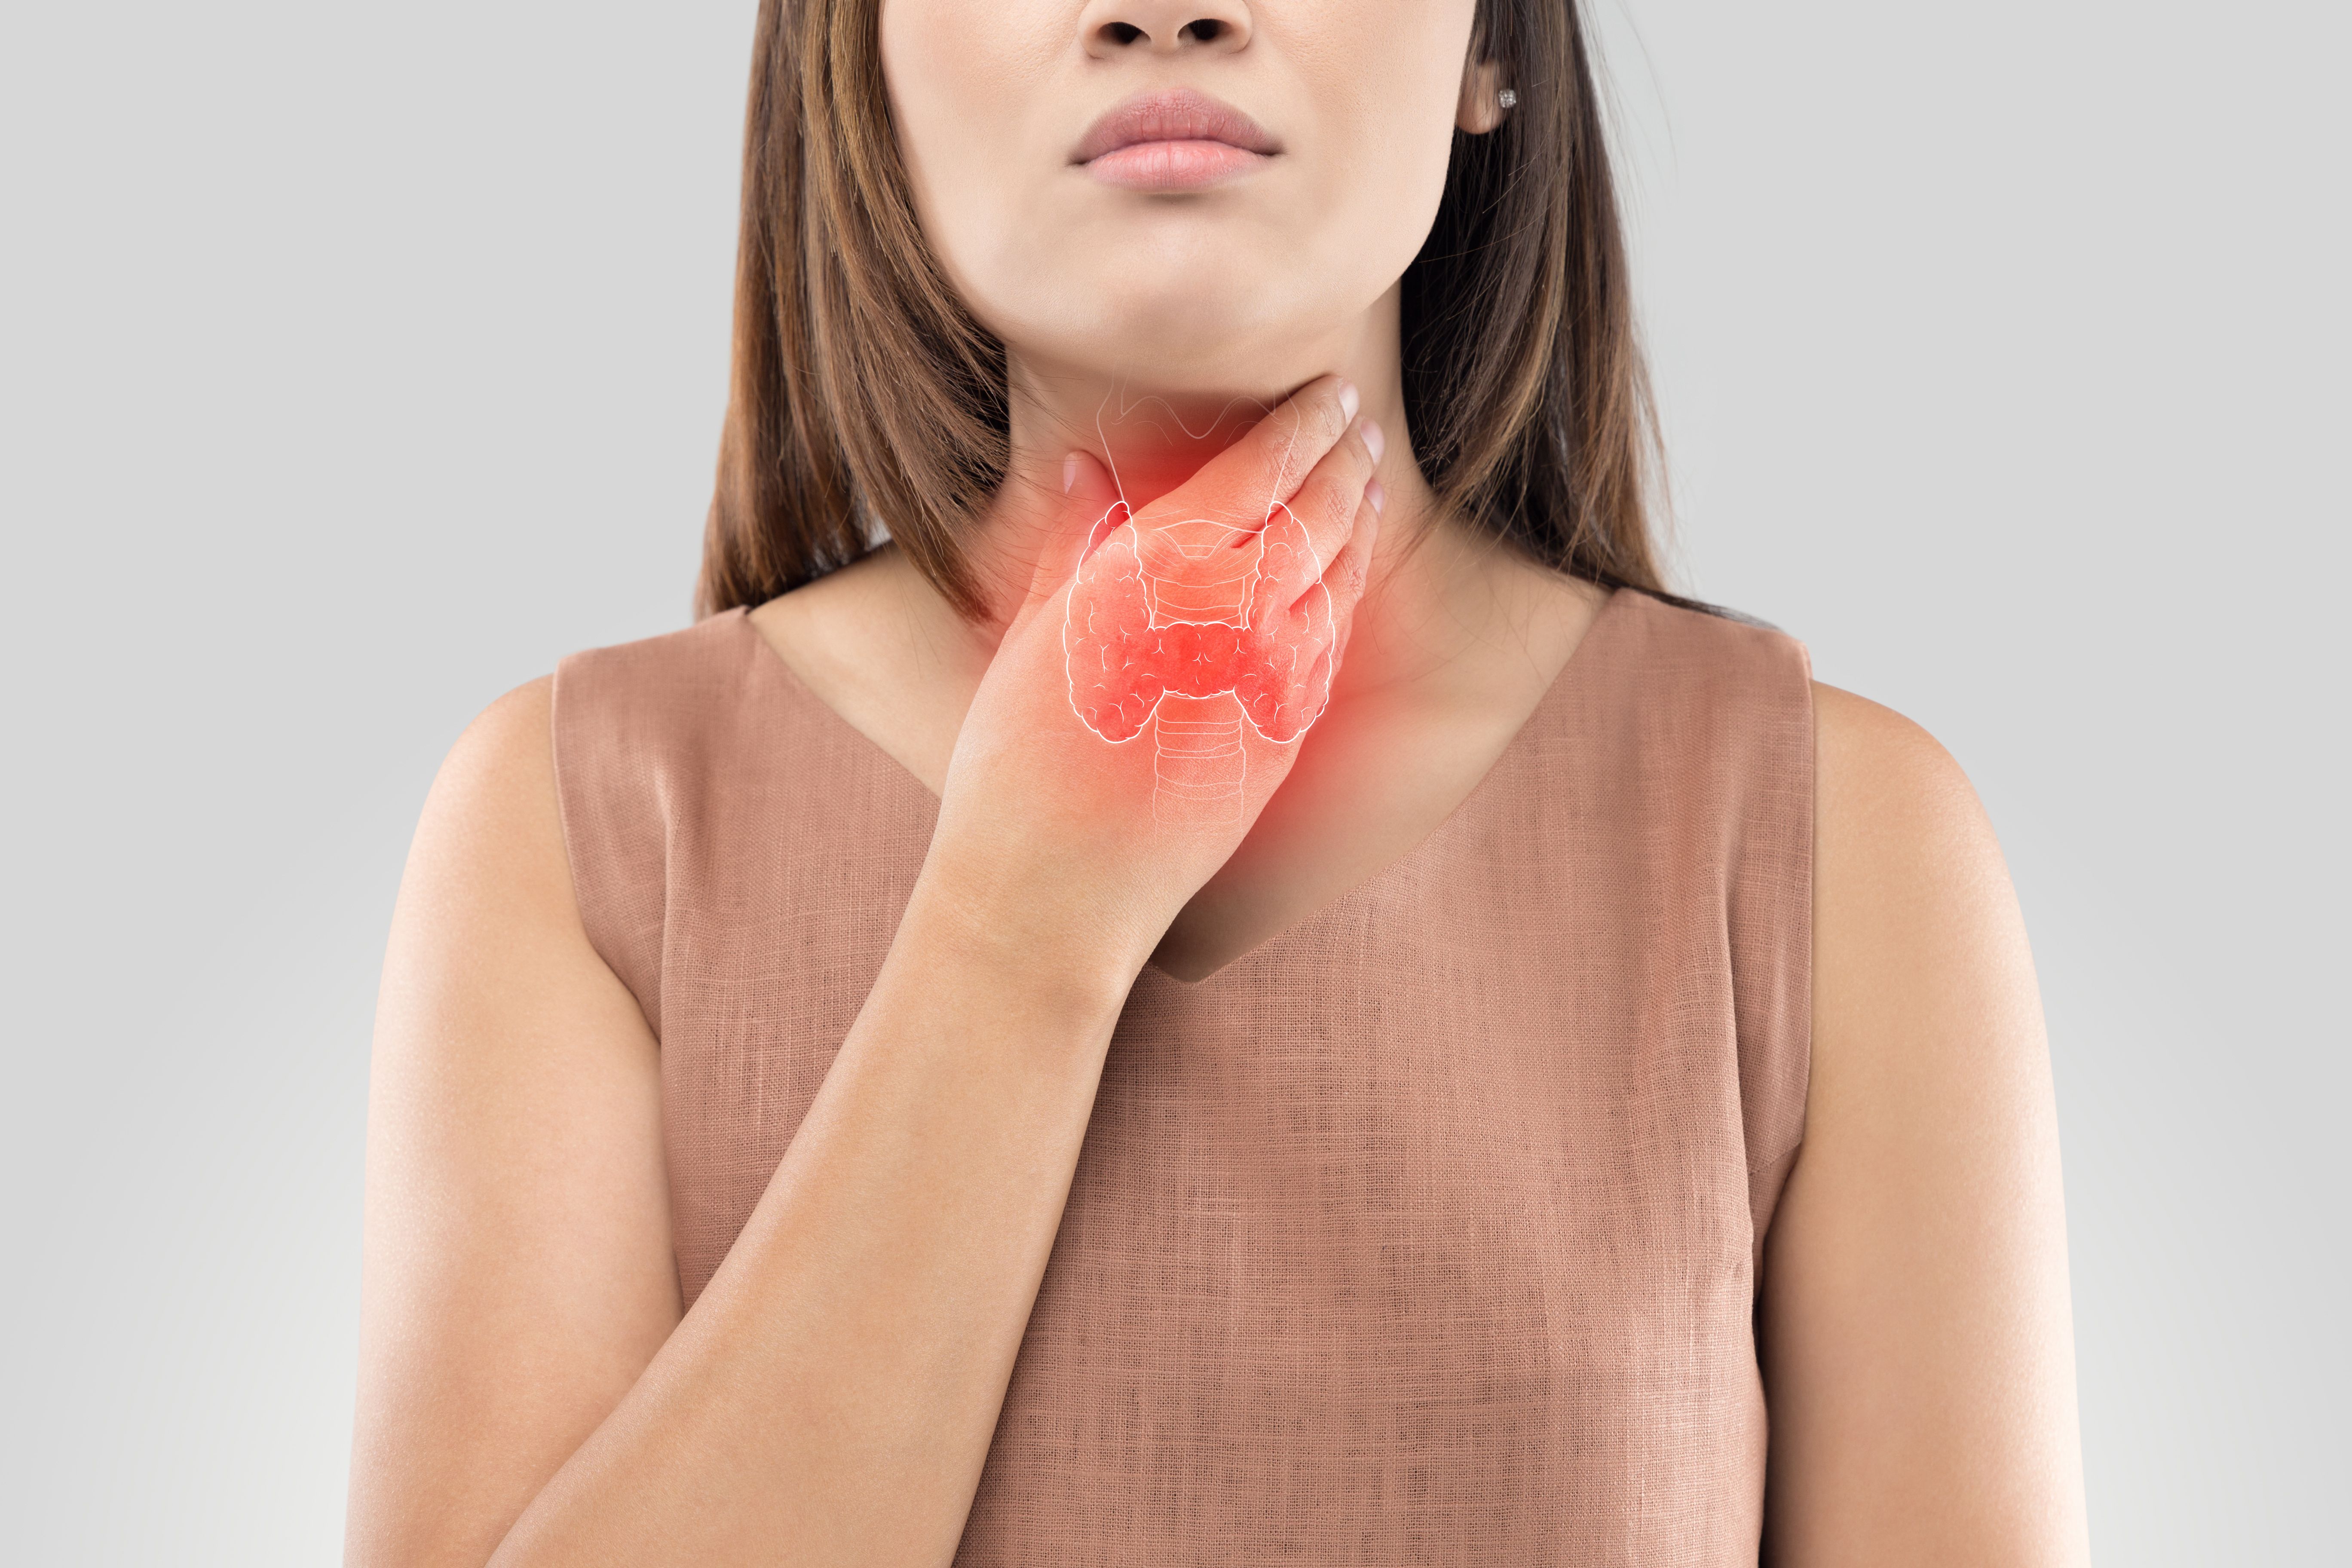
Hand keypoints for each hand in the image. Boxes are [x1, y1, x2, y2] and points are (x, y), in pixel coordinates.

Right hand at [923, 373, 1382, 974]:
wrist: (1057, 886)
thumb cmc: (1018, 758)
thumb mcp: (1034, 633)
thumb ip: (1074, 542)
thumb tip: (1088, 468)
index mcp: (1161, 570)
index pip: (1263, 467)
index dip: (1306, 421)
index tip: (1331, 390)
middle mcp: (1231, 613)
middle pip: (1319, 511)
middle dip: (1345, 457)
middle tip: (1358, 424)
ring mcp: (1271, 676)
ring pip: (1338, 576)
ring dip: (1359, 519)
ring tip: (1366, 485)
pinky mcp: (1286, 733)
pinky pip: (1331, 644)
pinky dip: (1345, 595)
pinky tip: (1343, 579)